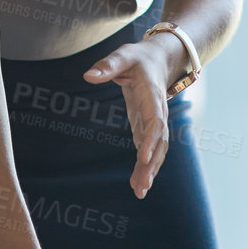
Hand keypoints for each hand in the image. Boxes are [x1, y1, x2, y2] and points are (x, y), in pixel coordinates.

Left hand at [84, 37, 176, 197]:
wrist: (157, 60)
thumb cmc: (137, 57)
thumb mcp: (123, 56)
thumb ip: (107, 65)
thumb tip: (88, 75)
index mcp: (153, 96)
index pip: (155, 121)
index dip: (152, 140)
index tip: (143, 157)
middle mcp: (158, 112)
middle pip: (159, 142)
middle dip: (151, 165)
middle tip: (142, 186)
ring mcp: (155, 122)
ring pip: (157, 151)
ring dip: (149, 171)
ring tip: (139, 192)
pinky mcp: (147, 128)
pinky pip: (149, 150)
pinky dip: (144, 167)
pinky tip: (136, 184)